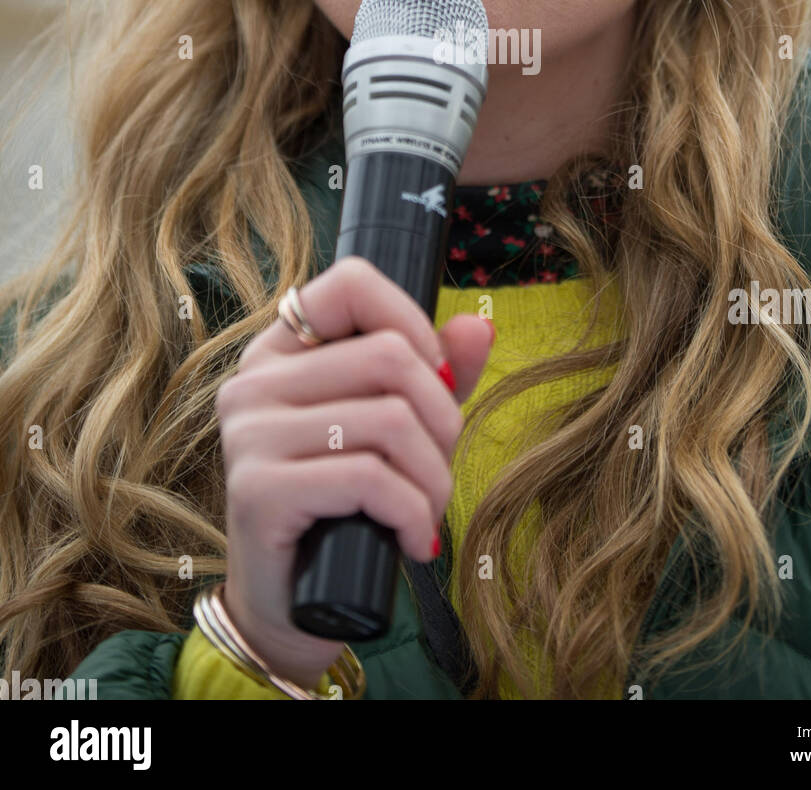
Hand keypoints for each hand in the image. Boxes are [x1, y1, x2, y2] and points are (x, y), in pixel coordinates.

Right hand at [216, 256, 493, 687]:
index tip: (435, 381)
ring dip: (433, 477)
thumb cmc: (346, 508)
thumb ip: (436, 375)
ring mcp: (250, 434)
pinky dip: (413, 512)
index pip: (351, 283)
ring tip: (427, 511)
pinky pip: (370, 477)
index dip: (413, 322)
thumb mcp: (396, 432)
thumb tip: (479, 327)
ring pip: (389, 419)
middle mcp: (254, 381)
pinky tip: (414, 540)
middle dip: (441, 419)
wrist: (290, 609)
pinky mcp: (258, 490)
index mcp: (281, 351)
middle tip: (438, 468)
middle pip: (389, 356)